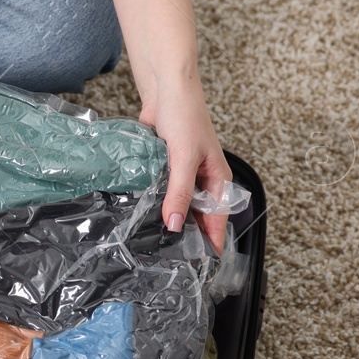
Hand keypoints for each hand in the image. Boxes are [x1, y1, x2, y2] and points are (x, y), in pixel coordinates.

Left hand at [139, 77, 230, 251]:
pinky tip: (141, 218)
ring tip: (153, 246)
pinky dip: (154, 204)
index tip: (202, 267)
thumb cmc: (185, 117)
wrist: (166, 90)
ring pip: (177, 206)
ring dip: (167, 221)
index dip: (210, 244)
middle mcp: (202, 180)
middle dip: (187, 237)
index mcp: (217, 179)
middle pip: (197, 217)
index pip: (217, 220)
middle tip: (171, 261)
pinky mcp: (164, 170)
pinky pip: (161, 193)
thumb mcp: (184, 158)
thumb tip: (174, 224)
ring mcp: (182, 176)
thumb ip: (179, 192)